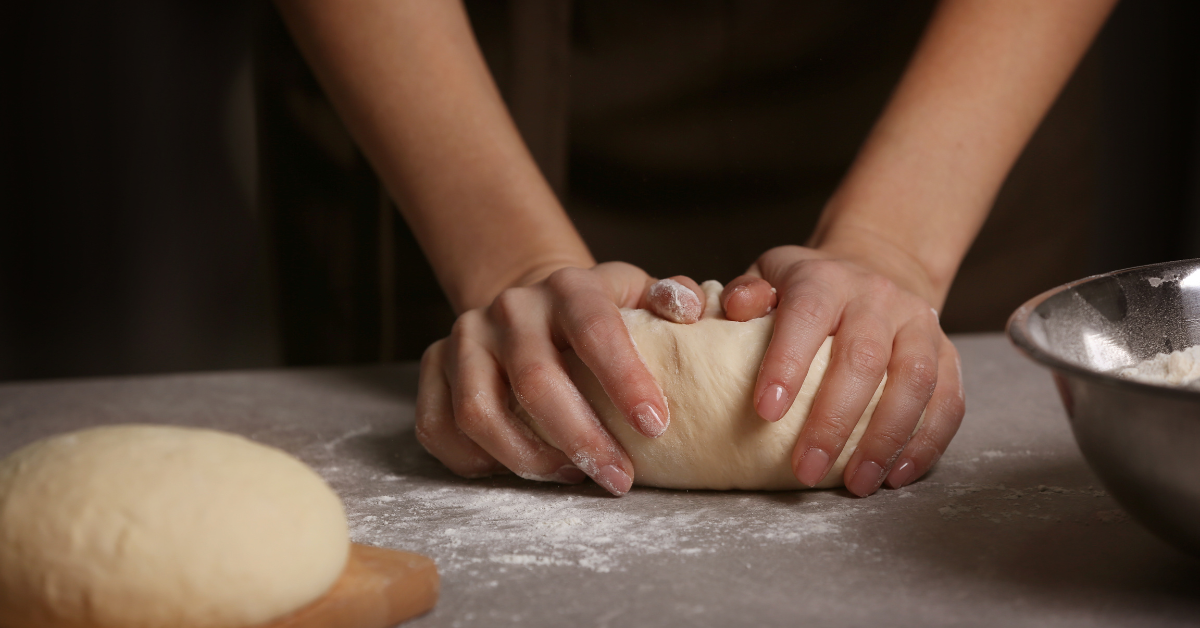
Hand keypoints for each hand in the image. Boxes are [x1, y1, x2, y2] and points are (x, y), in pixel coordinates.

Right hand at [415, 263, 706, 495]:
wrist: (530, 301)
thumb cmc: (598, 312)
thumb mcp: (638, 294)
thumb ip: (672, 299)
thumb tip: (693, 310)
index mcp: (569, 287)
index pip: (594, 328)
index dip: (623, 378)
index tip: (656, 426)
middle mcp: (511, 308)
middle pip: (536, 381)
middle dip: (581, 439)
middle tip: (619, 479)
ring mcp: (465, 337)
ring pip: (480, 413)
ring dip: (528, 458)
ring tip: (570, 476)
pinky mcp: (434, 367)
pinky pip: (439, 428)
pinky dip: (474, 461)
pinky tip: (517, 469)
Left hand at [721, 245, 965, 496]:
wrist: (877, 265)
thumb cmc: (807, 288)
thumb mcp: (770, 276)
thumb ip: (747, 292)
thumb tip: (734, 308)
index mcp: (825, 280)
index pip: (807, 316)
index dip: (788, 362)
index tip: (766, 412)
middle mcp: (877, 298)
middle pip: (863, 358)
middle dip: (834, 420)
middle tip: (807, 469)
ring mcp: (918, 324)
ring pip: (914, 380)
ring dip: (887, 438)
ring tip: (858, 484)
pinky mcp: (947, 353)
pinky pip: (949, 399)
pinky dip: (927, 442)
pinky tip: (897, 475)